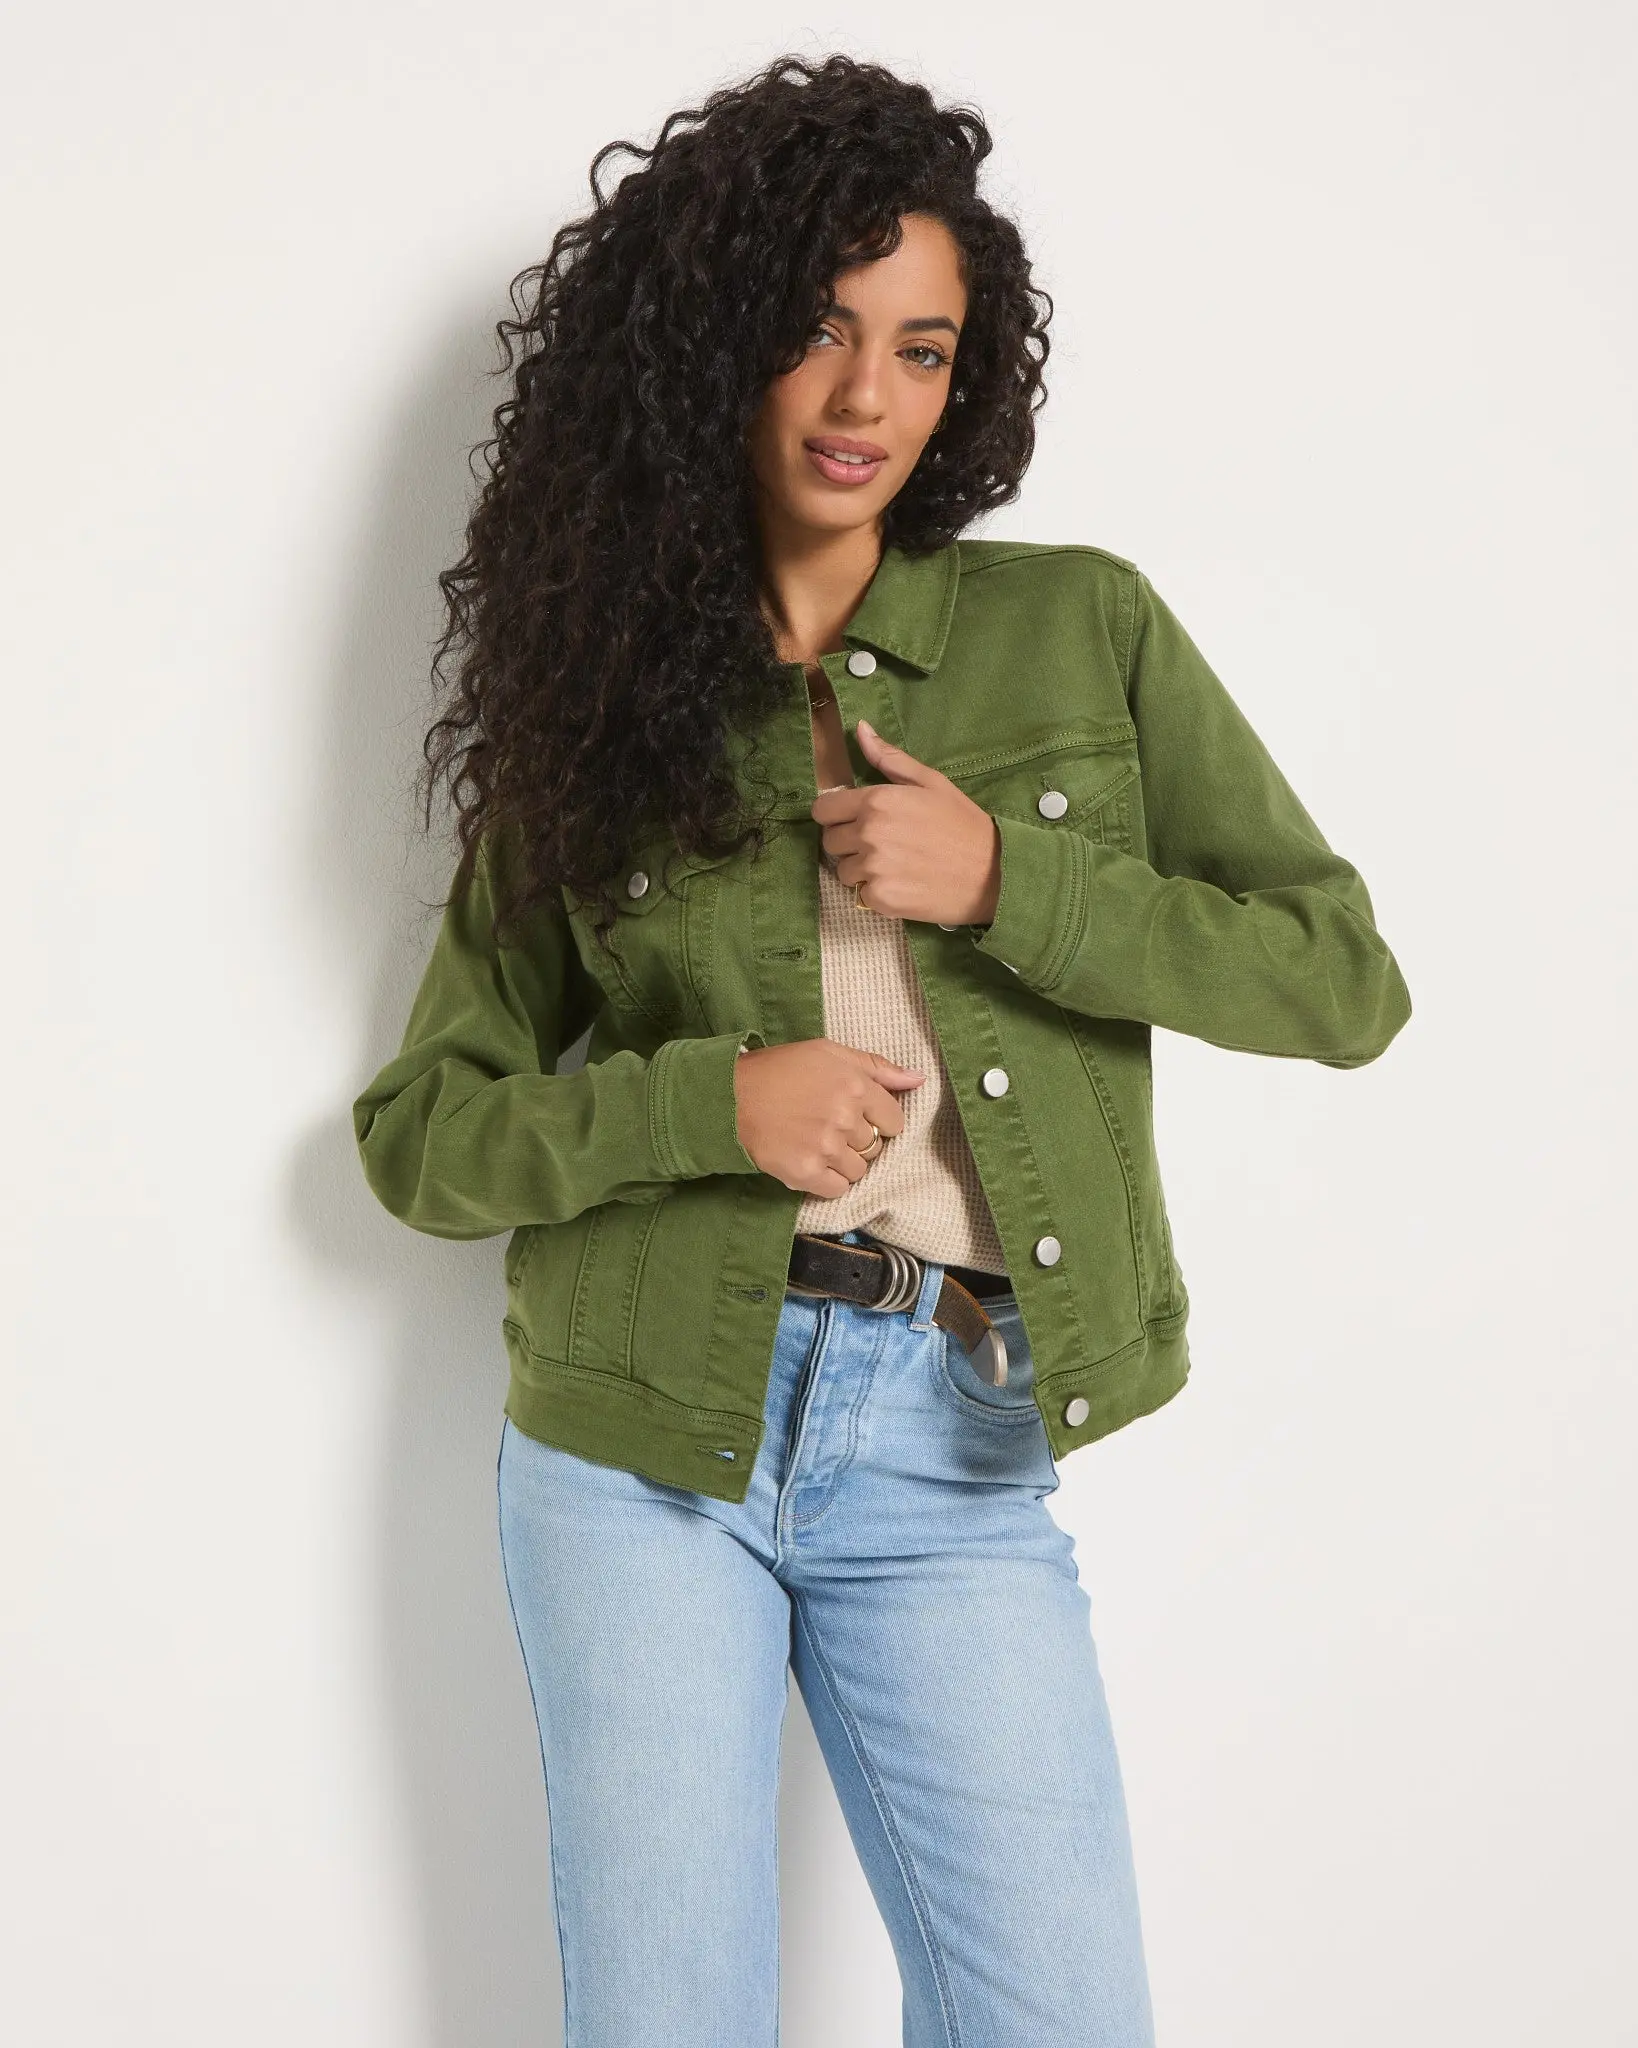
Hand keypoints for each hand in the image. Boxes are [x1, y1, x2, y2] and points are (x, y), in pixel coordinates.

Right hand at [733, 1039, 924, 1196]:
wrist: (730, 1096)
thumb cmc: (780, 1070)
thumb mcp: (829, 1053)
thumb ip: (879, 1067)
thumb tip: (919, 1079)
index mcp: (856, 1086)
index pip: (894, 1120)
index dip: (877, 1120)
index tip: (857, 1116)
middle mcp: (845, 1118)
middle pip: (876, 1147)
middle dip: (858, 1140)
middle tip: (830, 1128)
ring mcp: (826, 1148)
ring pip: (859, 1170)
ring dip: (844, 1162)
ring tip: (818, 1145)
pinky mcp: (806, 1172)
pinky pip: (838, 1189)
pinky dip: (828, 1181)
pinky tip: (812, 1162)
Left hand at [811, 718, 1000, 924]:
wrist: (993, 873)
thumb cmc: (963, 824)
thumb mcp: (931, 782)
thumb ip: (890, 758)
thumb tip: (860, 729)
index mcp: (876, 800)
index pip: (822, 810)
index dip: (835, 815)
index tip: (853, 821)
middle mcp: (869, 833)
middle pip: (830, 841)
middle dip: (849, 843)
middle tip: (883, 845)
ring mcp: (873, 868)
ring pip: (843, 871)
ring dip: (862, 870)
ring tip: (895, 865)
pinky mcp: (882, 899)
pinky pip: (861, 895)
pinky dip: (877, 893)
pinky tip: (903, 884)